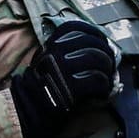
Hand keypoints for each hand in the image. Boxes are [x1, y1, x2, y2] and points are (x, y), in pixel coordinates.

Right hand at [8, 20, 117, 137]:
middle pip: (93, 44)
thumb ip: (62, 50)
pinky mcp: (72, 86)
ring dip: (108, 70)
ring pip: (98, 60)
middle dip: (106, 54)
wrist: (28, 109)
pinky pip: (97, 80)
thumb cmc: (39, 86)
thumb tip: (91, 45)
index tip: (102, 41)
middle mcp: (57, 53)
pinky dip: (104, 86)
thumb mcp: (45, 60)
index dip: (94, 33)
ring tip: (107, 78)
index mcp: (51, 45)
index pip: (77, 28)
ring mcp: (65, 69)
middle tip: (110, 64)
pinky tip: (102, 91)